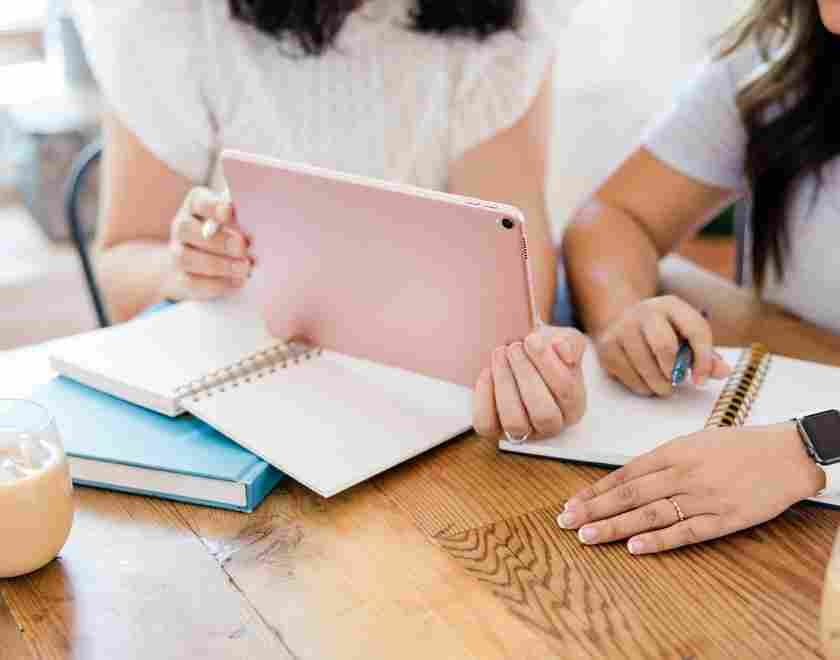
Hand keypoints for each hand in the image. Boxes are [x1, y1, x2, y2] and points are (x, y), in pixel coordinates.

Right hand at [162, 187, 252, 300]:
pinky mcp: (180, 277)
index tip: (231, 210)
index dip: (212, 206)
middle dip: (218, 240)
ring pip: (187, 258)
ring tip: (246, 267)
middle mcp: (181, 226)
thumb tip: (251, 233)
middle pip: (186, 229)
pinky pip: (193, 282)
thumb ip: (242, 222)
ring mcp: (178, 252)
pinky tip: (239, 281)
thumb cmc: (233, 235)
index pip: (198, 201)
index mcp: (196, 205)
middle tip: (244, 247)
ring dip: (220, 264)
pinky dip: (218, 283)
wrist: (209, 265)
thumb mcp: (238, 223)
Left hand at [473, 327, 586, 440]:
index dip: (547, 363)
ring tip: (500, 354)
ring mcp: (523, 432)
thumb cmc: (546, 353)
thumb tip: (562, 349)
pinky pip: (487, 424)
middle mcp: (551, 426)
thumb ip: (570, 343)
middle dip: (525, 374)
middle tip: (514, 347)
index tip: (532, 339)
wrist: (520, 359)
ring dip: (504, 383)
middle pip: (543, 413)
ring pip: (514, 422)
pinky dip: (484, 397)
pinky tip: (487, 372)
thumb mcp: (565, 342)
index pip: (565, 391)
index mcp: (574, 406)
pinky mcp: (495, 431)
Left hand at [558, 423, 824, 554]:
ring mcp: (703, 496)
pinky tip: (634, 548)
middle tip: (566, 522)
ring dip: (615, 526)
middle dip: (594, 508)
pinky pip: (686, 531)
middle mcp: (683, 473)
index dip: (596, 490)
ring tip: (588, 536)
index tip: (572, 503)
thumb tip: (628, 479)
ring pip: (650, 513)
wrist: (786, 453)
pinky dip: (659, 540)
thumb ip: (663, 460)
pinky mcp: (724, 518)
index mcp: (674, 452)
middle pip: (630, 494)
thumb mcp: (695, 443)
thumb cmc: (738, 446)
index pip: (625, 474)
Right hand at [596, 295, 730, 396]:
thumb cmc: (662, 333)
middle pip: (664, 346)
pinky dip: (642, 387)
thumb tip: (723, 372)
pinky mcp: (606, 346)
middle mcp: (644, 311)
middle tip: (677, 382)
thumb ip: (706, 355)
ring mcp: (622, 328)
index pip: (696, 329)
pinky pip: (628, 375)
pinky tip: (646, 383)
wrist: (620, 320)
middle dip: (674, 371)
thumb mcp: (685, 336)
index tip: (700, 381)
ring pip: (645, 365)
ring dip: (659, 385)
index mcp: (671, 305)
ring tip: (664, 387)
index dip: (703, 359)